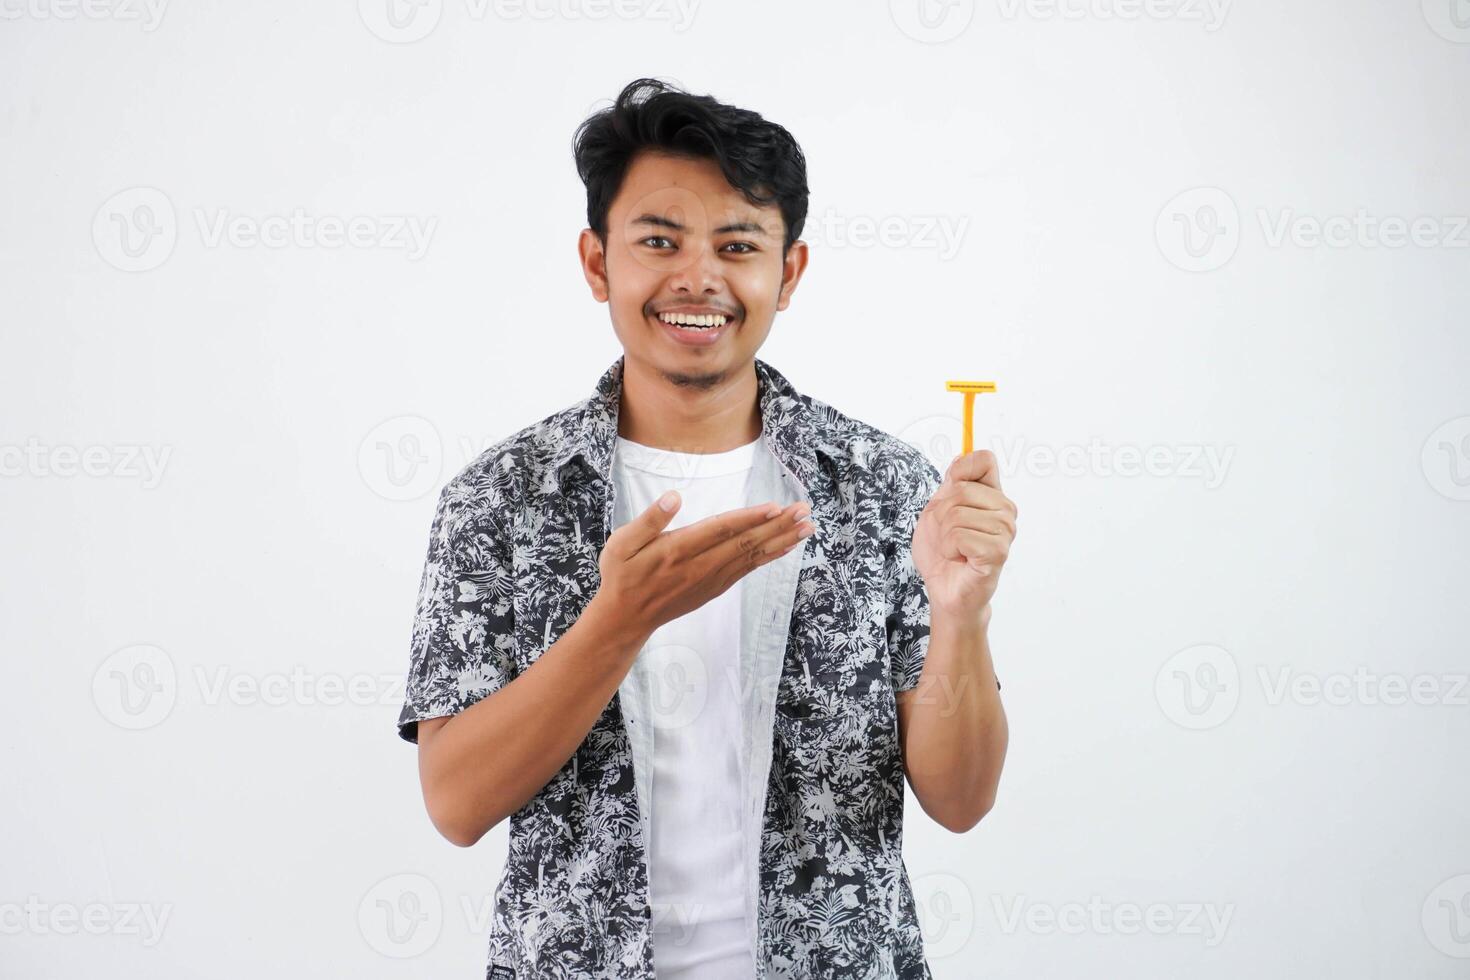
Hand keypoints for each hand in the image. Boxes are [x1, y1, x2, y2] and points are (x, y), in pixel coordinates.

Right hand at [595, 492, 814, 639]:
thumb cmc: (622, 576)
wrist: (626, 619)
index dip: (750, 518)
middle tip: (805, 511)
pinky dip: (770, 557)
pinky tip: (786, 546)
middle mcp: (699, 566)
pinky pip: (748, 569)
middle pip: (745, 543)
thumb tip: (673, 497)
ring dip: (781, 540)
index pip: (721, 530)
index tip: (776, 507)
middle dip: (778, 526)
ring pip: (752, 556)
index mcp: (677, 550)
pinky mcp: (715, 587)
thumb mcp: (621, 544)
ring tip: (807, 527)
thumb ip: (648, 520)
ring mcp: (710, 580)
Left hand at [911, 450, 1016, 618]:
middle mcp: (1005, 510)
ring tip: (954, 549)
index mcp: (993, 496)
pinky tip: (959, 559)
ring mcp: (1005, 531)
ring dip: (943, 536)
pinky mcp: (998, 551)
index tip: (949, 496)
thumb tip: (963, 455)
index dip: (960, 472)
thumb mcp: (938, 510)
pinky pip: (960, 536)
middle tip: (946, 536)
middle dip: (940, 514)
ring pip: (957, 515)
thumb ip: (952, 483)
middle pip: (961, 490)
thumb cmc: (943, 552)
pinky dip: (949, 549)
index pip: (984, 460)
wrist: (944, 589)